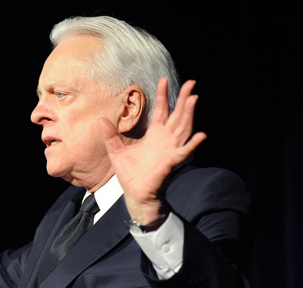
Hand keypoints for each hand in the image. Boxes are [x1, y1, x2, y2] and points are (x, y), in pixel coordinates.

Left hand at [99, 78, 205, 223]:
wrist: (134, 193)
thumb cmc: (130, 173)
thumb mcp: (116, 151)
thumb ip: (110, 136)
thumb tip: (101, 120)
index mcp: (154, 134)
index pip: (161, 110)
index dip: (163, 95)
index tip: (163, 80)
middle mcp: (165, 139)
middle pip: (178, 115)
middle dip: (184, 99)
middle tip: (192, 83)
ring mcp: (170, 150)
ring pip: (183, 129)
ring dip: (189, 115)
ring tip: (194, 99)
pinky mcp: (170, 162)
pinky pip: (184, 152)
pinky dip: (192, 145)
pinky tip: (201, 136)